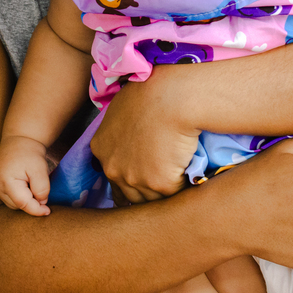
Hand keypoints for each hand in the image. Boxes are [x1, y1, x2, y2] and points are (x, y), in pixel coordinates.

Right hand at [0, 135, 52, 215]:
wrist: (19, 139)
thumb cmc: (29, 152)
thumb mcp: (40, 169)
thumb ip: (42, 188)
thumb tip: (41, 203)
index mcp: (5, 181)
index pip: (22, 203)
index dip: (36, 209)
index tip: (48, 211)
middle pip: (17, 205)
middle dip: (31, 203)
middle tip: (42, 191)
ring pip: (14, 203)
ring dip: (26, 200)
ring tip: (33, 185)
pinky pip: (11, 198)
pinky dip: (21, 196)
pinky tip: (27, 186)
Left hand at [89, 71, 199, 204]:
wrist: (172, 97)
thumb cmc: (150, 92)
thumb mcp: (122, 109)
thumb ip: (119, 132)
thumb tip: (129, 141)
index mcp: (101, 149)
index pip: (113, 177)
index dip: (130, 180)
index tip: (144, 178)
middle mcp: (112, 168)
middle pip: (130, 194)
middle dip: (146, 191)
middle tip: (163, 185)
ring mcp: (134, 179)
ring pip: (152, 200)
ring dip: (165, 194)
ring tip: (180, 183)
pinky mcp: (159, 184)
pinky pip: (174, 195)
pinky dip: (184, 189)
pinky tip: (192, 179)